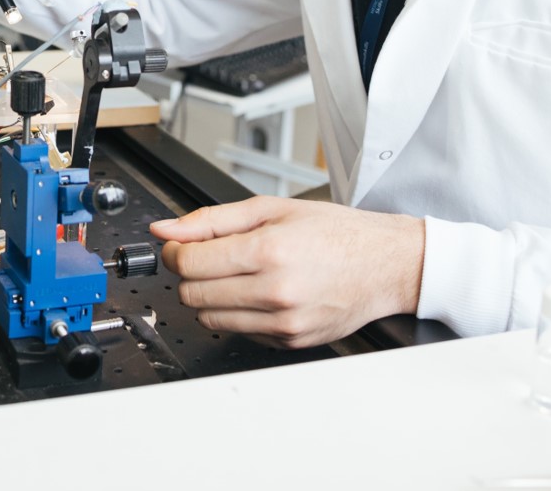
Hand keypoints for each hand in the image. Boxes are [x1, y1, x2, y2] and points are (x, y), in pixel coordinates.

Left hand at [148, 196, 425, 348]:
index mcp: (267, 251)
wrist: (384, 265)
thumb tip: (166, 229)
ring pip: (210, 319)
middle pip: (192, 294)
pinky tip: (260, 293)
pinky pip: (239, 332)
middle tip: (210, 258)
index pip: (188, 263)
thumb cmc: (335, 233)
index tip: (180, 245)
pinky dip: (238, 314)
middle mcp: (274, 292)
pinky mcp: (289, 343)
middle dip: (190, 274)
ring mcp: (282, 323)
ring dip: (211, 296)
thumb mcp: (271, 209)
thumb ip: (212, 220)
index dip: (174, 252)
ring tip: (238, 274)